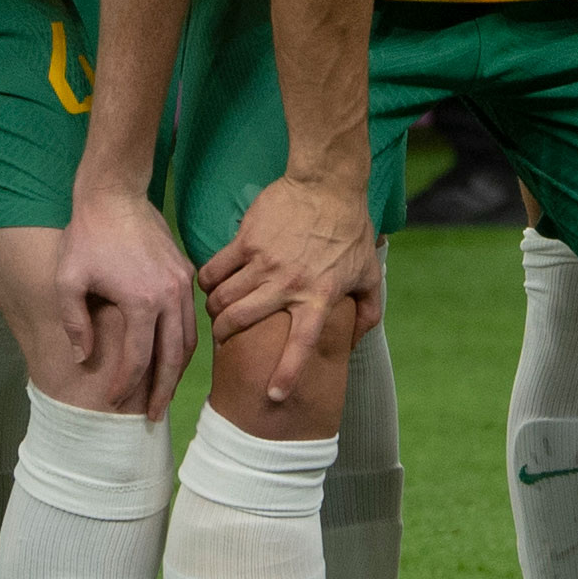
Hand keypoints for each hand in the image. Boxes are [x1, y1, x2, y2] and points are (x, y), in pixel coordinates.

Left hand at [51, 182, 196, 416]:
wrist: (115, 194)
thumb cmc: (86, 237)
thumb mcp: (68, 281)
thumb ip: (76, 324)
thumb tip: (84, 360)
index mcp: (142, 301)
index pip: (140, 358)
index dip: (127, 385)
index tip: (115, 402)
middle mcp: (170, 296)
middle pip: (173, 357)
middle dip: (163, 391)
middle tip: (154, 417)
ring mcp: (183, 283)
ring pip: (189, 339)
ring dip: (178, 370)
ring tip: (165, 392)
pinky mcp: (186, 272)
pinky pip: (191, 317)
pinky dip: (185, 342)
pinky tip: (173, 355)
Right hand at [196, 168, 379, 407]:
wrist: (327, 183)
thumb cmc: (350, 228)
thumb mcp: (369, 272)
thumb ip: (368, 310)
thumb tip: (359, 339)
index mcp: (318, 296)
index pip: (300, 344)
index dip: (286, 372)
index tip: (272, 395)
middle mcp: (288, 284)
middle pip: (242, 321)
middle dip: (226, 334)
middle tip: (223, 336)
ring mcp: (264, 261)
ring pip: (223, 298)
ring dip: (215, 309)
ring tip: (216, 310)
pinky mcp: (246, 240)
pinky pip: (215, 269)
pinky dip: (207, 280)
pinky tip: (210, 282)